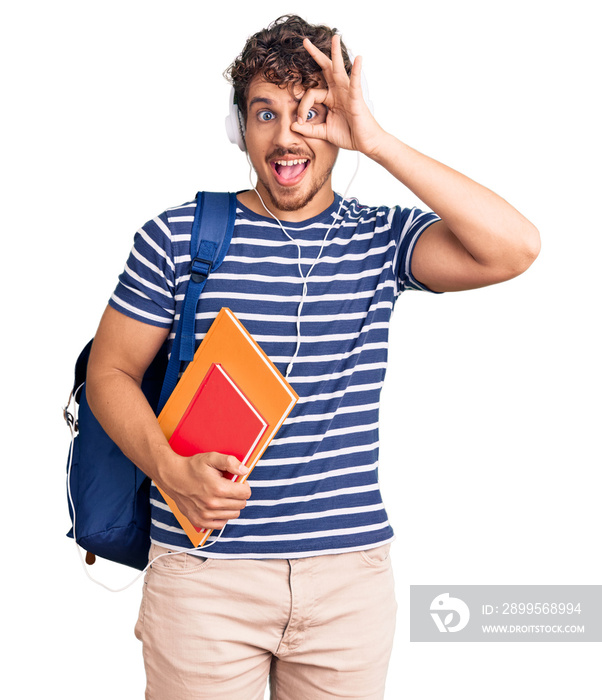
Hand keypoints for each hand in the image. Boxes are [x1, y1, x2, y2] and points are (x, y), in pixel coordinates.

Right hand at [161, 451, 251, 530]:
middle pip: (241, 504)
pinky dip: (222, 516)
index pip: (245, 493)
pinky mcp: (198, 521)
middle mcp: (212, 504)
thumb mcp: (211, 458)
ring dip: (232, 505)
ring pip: (233, 515)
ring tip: (222, 495)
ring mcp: (205, 515)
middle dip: (239, 495)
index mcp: (218, 488)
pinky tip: (217, 506)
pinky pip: (220, 524)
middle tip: (229, 487)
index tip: (237, 481)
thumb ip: (230, 462)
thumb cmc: (192, 467)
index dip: (244, 485)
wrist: (172, 476)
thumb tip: (245, 470)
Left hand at [292, 35, 384, 156]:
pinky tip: (358, 59)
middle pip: (326, 70)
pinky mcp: (356, 99)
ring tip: (335, 38)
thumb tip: (292, 125)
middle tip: (305, 42)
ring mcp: (347, 93)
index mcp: (330, 98)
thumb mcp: (324, 132)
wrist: (365, 143)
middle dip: (316, 55)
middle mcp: (338, 92)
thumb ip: (308, 129)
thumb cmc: (349, 135)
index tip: (299, 121)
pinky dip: (356, 71)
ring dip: (336, 54)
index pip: (311, 94)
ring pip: (339, 70)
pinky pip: (355, 83)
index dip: (302, 107)